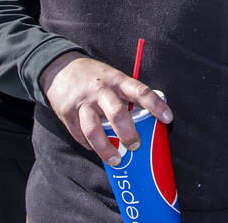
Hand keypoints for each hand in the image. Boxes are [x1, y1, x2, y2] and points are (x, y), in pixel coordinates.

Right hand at [39, 53, 172, 165]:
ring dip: (106, 148)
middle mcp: (100, 90)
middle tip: (136, 146)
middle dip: (129, 133)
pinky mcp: (67, 114)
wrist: (59, 67)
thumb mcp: (113, 77)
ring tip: (116, 159)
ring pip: (94, 129)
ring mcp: (82, 103)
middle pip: (117, 113)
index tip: (168, 119)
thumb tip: (147, 119)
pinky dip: (89, 145)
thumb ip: (126, 94)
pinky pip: (79, 135)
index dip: (156, 105)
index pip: (141, 91)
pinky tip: (95, 149)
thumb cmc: (94, 76)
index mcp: (117, 80)